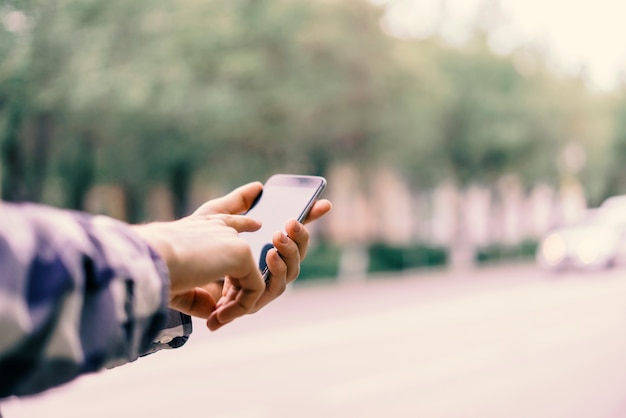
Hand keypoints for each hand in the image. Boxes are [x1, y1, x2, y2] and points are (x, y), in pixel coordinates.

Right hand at [131, 184, 266, 328]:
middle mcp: (219, 228)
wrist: (146, 261)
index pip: (228, 221)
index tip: (257, 224)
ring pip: (248, 281)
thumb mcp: (176, 285)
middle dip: (232, 296)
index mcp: (201, 226)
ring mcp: (232, 239)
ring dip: (234, 307)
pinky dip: (239, 309)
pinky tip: (219, 318)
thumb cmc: (152, 272)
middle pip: (242, 259)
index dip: (244, 223)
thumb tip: (214, 312)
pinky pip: (253, 289)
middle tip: (213, 321)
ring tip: (213, 322)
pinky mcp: (242, 253)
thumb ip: (198, 296)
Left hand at [193, 182, 331, 329]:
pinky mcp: (249, 303)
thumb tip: (258, 187)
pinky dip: (275, 272)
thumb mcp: (216, 216)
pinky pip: (272, 291)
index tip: (325, 204)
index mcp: (257, 247)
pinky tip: (270, 257)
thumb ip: (238, 203)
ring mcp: (258, 287)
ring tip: (279, 239)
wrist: (169, 266)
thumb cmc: (189, 244)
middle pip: (295, 256)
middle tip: (290, 224)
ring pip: (290, 274)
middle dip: (299, 239)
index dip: (308, 220)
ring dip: (290, 254)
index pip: (289, 235)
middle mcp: (262, 268)